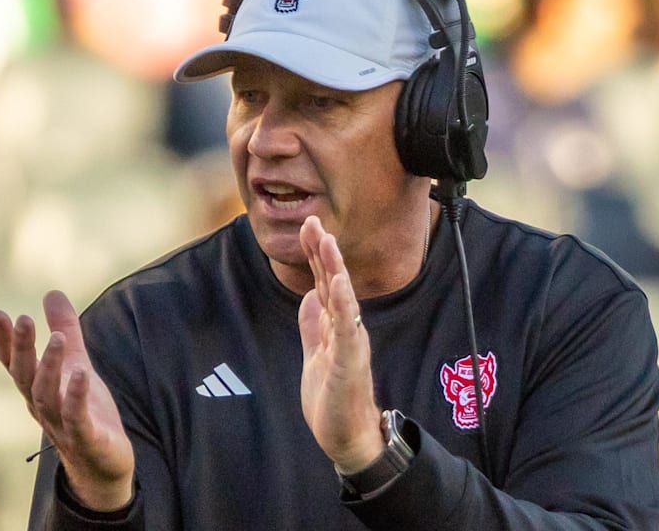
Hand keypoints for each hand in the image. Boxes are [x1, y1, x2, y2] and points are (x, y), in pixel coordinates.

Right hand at [0, 290, 133, 510]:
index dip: (5, 341)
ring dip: (50, 366)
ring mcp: (62, 424)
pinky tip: (81, 374)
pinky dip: (76, 396)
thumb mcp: (77, 363)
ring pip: (47, 395)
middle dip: (22, 348)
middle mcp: (42, 407)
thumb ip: (65, 329)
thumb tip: (51, 293)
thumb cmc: (86, 411)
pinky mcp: (86, 437)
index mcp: (37, 389)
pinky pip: (77, 417)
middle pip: (25, 376)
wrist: (104, 463)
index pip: (14, 364)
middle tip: (22, 319)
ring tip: (58, 337)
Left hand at [297, 216, 384, 473]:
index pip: (325, 282)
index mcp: (335, 326)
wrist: (348, 437)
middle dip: (323, 252)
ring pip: (341, 299)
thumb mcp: (315, 354)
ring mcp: (349, 343)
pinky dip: (344, 304)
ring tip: (326, 241)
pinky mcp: (350, 361)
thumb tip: (308, 296)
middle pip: (333, 283)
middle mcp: (346, 329)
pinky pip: (346, 328)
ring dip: (334, 269)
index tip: (308, 226)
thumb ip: (312, 326)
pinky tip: (339, 283)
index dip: (317, 255)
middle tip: (313, 222)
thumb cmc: (334, 398)